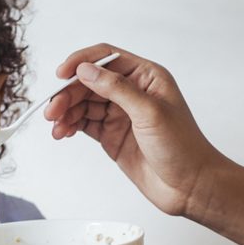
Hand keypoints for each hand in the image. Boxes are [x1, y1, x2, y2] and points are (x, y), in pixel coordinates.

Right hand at [43, 43, 227, 217]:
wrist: (189, 186)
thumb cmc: (183, 147)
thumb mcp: (150, 112)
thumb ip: (117, 89)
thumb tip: (87, 70)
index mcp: (146, 77)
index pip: (107, 58)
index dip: (82, 62)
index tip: (62, 74)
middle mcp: (132, 92)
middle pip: (90, 82)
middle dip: (68, 93)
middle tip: (53, 110)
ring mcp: (120, 114)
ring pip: (84, 103)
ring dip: (66, 111)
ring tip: (55, 125)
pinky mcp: (111, 135)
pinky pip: (84, 123)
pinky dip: (70, 126)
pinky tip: (62, 132)